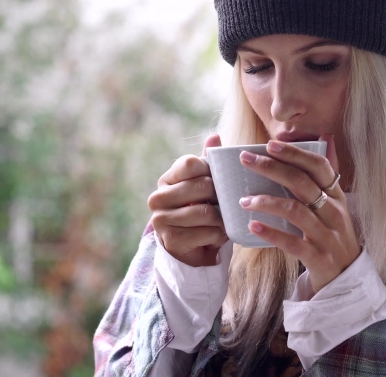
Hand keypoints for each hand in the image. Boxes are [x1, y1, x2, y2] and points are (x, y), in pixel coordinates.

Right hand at [148, 134, 227, 266]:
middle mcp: (158, 197)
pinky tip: (217, 235)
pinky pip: (207, 232)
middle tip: (227, 203)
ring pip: (206, 211)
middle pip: (201, 186)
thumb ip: (208, 162)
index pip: (191, 163)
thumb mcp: (204, 184)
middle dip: (220, 196)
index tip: (218, 181)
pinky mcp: (171, 239)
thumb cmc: (200, 209)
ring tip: (223, 220)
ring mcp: (161, 219)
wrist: (190, 248)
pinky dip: (218, 235)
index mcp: (166, 179)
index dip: (211, 171)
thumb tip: (214, 137)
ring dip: (222, 218)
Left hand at [238, 134, 359, 291]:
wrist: (347, 280)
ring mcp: (328, 236)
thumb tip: (324, 139)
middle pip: (303, 183)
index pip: (319, 166)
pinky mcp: (319, 258)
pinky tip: (253, 226)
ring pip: (296, 211)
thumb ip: (322, 180)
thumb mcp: (333, 207)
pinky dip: (271, 233)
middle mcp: (335, 212)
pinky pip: (293, 243)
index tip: (269, 144)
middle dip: (272, 168)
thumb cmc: (332, 237)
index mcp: (337, 196)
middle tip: (245, 160)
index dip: (295, 153)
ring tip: (244, 200)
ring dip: (267, 202)